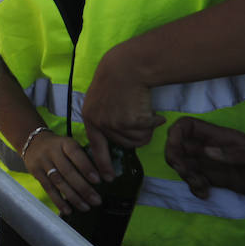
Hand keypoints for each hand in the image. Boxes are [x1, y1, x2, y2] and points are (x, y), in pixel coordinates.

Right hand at [22, 130, 100, 215]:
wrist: (33, 142)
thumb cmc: (60, 147)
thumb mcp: (70, 145)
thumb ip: (84, 157)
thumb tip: (103, 177)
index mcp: (65, 143)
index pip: (76, 153)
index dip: (86, 167)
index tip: (98, 180)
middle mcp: (52, 151)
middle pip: (67, 171)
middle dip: (83, 188)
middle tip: (96, 200)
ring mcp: (42, 162)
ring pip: (58, 182)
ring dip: (73, 197)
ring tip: (85, 207)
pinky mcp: (35, 172)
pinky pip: (48, 188)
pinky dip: (58, 201)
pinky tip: (68, 210)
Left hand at [81, 47, 163, 178]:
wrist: (126, 67)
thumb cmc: (117, 80)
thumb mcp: (100, 99)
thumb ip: (104, 119)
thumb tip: (117, 140)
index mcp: (90, 118)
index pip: (95, 147)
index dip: (102, 164)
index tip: (108, 178)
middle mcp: (100, 123)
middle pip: (124, 144)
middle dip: (137, 136)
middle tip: (141, 122)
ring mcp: (114, 124)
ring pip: (138, 140)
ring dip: (146, 129)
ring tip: (144, 112)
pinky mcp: (130, 121)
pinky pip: (148, 131)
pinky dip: (154, 122)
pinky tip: (152, 110)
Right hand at [165, 116, 244, 202]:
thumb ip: (235, 154)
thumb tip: (205, 151)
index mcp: (221, 137)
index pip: (187, 126)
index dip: (174, 134)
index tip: (177, 151)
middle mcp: (212, 148)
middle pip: (179, 145)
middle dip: (176, 160)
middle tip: (189, 175)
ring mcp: (214, 164)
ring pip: (185, 164)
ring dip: (185, 176)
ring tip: (202, 188)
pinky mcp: (217, 179)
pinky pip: (195, 179)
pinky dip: (194, 187)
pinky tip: (205, 195)